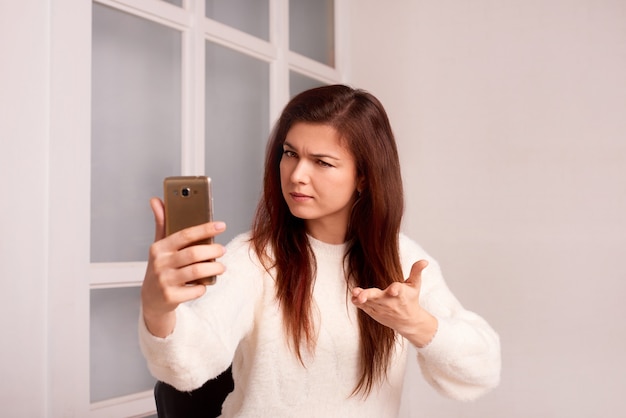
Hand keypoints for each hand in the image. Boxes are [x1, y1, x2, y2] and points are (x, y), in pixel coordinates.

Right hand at [141, 197, 226, 336]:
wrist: (152, 299)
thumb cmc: (161, 268)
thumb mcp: (159, 246)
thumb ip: (161, 223)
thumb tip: (156, 200)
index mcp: (158, 248)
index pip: (184, 235)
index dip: (205, 229)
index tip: (221, 225)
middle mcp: (160, 264)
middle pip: (193, 254)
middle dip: (213, 251)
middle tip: (223, 250)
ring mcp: (165, 282)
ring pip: (197, 272)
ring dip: (214, 268)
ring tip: (221, 266)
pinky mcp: (171, 297)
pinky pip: (196, 290)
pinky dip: (204, 287)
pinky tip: (206, 283)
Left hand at [351, 260, 437, 347]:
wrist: (408, 321)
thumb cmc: (411, 300)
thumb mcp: (415, 285)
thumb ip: (416, 271)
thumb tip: (424, 261)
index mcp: (401, 294)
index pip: (398, 290)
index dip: (395, 289)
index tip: (393, 289)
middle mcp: (390, 302)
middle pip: (378, 297)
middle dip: (369, 296)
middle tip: (361, 295)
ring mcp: (380, 308)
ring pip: (368, 302)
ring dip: (361, 298)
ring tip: (355, 292)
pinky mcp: (374, 312)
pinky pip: (364, 307)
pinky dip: (358, 303)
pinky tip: (354, 297)